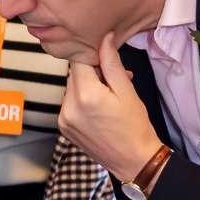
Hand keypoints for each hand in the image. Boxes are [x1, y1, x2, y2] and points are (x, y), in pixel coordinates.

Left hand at [59, 31, 162, 181]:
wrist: (133, 161)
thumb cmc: (135, 127)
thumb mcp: (127, 91)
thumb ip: (111, 63)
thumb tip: (104, 38)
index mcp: (85, 95)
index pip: (79, 61)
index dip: (93, 57)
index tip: (107, 61)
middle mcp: (69, 107)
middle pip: (74, 75)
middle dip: (92, 73)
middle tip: (115, 80)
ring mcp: (64, 119)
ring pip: (71, 89)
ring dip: (87, 87)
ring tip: (109, 97)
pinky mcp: (64, 128)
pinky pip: (69, 104)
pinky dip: (81, 101)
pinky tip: (99, 110)